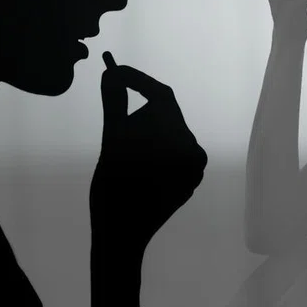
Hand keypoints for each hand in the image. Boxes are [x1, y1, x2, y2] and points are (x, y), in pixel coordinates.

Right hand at [91, 52, 207, 255]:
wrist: (122, 234)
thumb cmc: (112, 187)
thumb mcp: (110, 140)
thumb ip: (114, 103)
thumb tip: (110, 73)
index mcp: (176, 138)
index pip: (160, 94)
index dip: (136, 79)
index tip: (114, 71)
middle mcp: (194, 149)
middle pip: (166, 113)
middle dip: (140, 108)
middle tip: (114, 108)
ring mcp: (196, 166)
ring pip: (169, 132)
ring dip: (147, 129)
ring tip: (124, 147)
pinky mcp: (192, 178)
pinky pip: (174, 151)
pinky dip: (156, 147)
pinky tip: (138, 163)